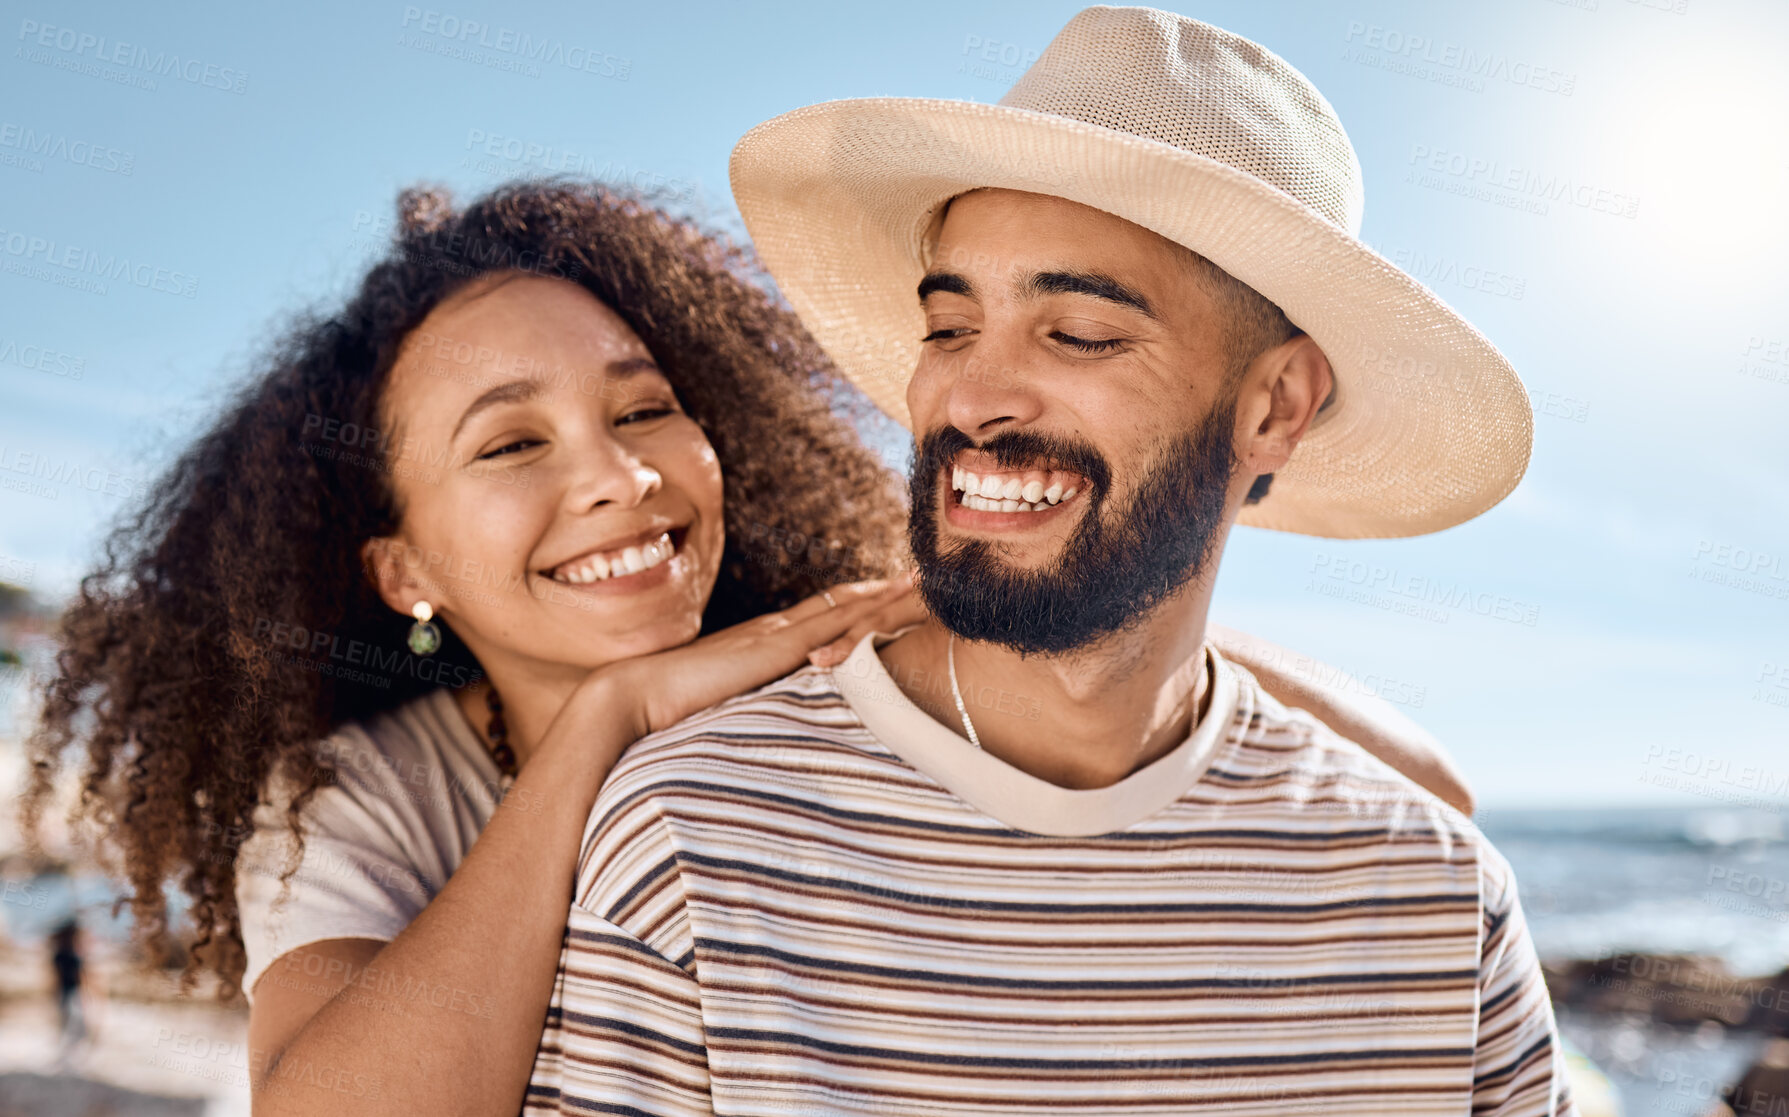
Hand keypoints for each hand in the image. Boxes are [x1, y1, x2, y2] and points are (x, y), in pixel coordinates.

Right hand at [595, 572, 920, 738]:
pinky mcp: (774, 650)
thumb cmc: (669, 710)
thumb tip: (767, 722)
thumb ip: (751, 705)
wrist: (634, 697)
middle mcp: (774, 630)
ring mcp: (775, 635)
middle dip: (882, 590)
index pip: (821, 615)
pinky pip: (830, 625)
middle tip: (925, 577)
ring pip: (844, 606)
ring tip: (922, 582)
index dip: (857, 602)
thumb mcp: (725, 706)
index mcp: (763, 643)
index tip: (890, 594)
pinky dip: (864, 612)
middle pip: (841, 602)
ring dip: (884, 595)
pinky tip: (892, 604)